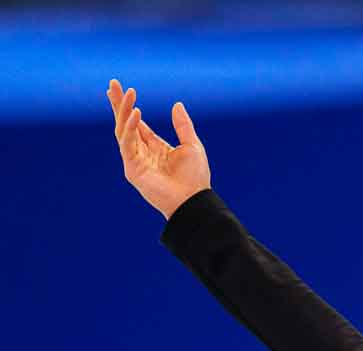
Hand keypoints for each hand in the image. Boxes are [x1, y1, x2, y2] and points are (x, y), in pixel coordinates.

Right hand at [107, 79, 211, 220]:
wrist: (194, 201)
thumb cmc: (195, 178)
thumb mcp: (191, 145)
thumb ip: (182, 126)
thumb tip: (177, 104)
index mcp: (154, 147)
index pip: (136, 123)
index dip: (127, 106)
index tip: (120, 88)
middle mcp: (142, 153)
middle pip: (125, 124)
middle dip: (119, 104)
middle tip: (113, 84)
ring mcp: (135, 161)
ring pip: (123, 131)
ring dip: (124, 111)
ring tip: (129, 93)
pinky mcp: (133, 170)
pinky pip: (127, 144)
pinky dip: (131, 128)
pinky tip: (136, 114)